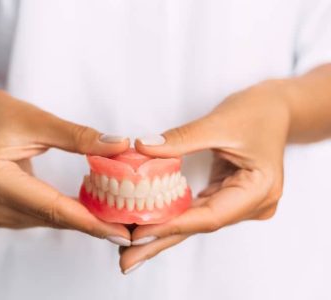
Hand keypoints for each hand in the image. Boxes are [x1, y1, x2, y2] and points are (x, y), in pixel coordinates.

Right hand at [0, 88, 130, 243]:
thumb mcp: (38, 120)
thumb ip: (79, 136)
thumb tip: (119, 146)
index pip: (51, 207)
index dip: (89, 221)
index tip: (121, 231)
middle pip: (50, 217)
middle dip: (91, 222)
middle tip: (127, 227)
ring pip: (46, 220)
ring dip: (79, 217)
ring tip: (113, 216)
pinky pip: (38, 216)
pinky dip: (63, 212)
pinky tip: (86, 208)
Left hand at [119, 80, 290, 272]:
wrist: (276, 108)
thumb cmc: (257, 112)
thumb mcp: (218, 123)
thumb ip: (180, 139)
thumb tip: (143, 148)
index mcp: (259, 189)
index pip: (209, 215)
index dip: (172, 225)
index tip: (138, 233)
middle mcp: (253, 204)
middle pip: (200, 225)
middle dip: (161, 241)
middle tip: (127, 259)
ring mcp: (242, 202)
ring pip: (196, 221)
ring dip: (164, 231)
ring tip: (131, 246)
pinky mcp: (230, 195)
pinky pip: (198, 209)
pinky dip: (174, 216)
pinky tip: (151, 224)